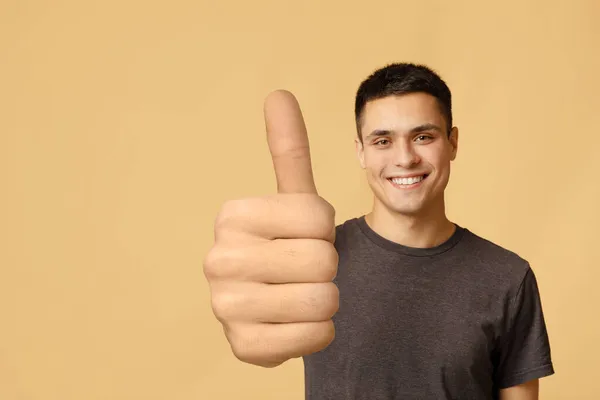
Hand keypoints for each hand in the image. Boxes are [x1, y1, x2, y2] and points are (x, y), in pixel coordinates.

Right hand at [203, 90, 338, 367]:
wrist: (275, 305)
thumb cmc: (290, 245)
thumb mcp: (293, 200)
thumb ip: (288, 150)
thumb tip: (278, 94)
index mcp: (231, 216)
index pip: (318, 216)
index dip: (324, 227)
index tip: (304, 234)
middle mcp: (218, 259)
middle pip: (322, 258)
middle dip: (327, 266)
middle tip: (304, 269)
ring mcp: (225, 307)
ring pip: (322, 300)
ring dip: (325, 299)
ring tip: (300, 294)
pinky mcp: (243, 348)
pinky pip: (316, 338)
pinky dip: (319, 332)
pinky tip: (294, 323)